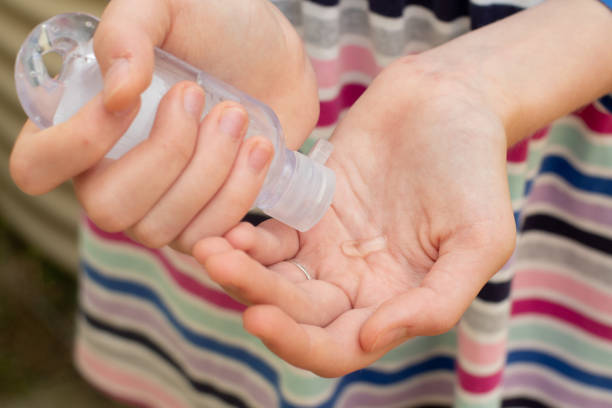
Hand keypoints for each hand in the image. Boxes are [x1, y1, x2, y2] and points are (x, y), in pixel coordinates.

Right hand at [10, 0, 318, 251]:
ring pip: (162, 229)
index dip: (78, 144)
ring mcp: (162, 204)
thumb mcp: (165, 7)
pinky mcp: (206, 217)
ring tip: (239, 116)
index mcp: (84, 124)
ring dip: (210, 170)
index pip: (38, 166)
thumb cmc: (214, 26)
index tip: (133, 99)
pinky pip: (207, 237)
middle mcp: (114, 174)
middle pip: (108, 209)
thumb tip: (116, 94)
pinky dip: (238, 195)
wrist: (275, 56)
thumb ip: (127, 34)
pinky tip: (259, 149)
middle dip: (167, 154)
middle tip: (200, 96)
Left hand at [193, 56, 515, 376]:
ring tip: (210, 249)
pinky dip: (247, 241)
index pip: (337, 347)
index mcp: (396, 303)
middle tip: (218, 265)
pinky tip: (229, 231)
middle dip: (256, 298)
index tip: (260, 317)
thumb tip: (373, 338)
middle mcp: (357, 286)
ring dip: (240, 273)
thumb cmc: (472, 169)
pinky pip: (270, 241)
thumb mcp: (480, 240)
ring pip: (275, 281)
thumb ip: (437, 301)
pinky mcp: (309, 215)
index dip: (297, 342)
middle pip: (296, 315)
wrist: (444, 101)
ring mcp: (329, 251)